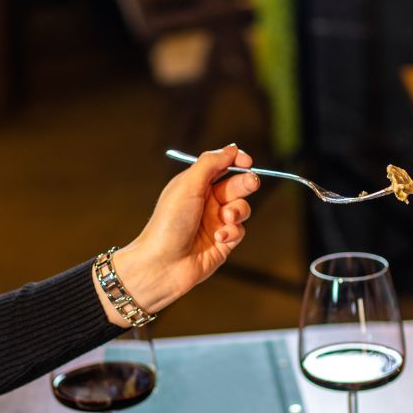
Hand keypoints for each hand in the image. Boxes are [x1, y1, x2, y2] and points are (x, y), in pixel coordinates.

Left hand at [100, 144, 258, 324]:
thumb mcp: (187, 185)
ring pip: (242, 208)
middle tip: (250, 183)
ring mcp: (215, 222)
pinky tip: (218, 238)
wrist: (161, 264)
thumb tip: (231, 148)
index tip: (246, 161)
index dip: (236, 161)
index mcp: (195, 184)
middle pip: (237, 185)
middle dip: (246, 182)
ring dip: (238, 211)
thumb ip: (210, 163)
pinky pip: (240, 231)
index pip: (222, 166)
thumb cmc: (169, 223)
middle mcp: (206, 202)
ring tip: (225, 218)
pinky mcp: (223, 243)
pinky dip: (232, 232)